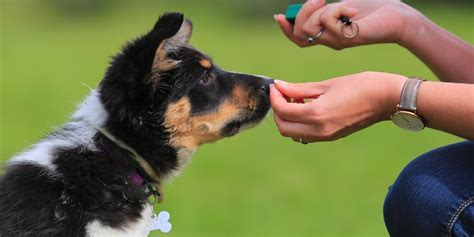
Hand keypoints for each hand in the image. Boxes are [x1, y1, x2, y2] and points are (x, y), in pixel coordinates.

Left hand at [270, 72, 405, 142]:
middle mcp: (319, 130)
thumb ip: (299, 88)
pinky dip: (299, 123)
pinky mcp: (331, 136)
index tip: (275, 86)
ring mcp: (326, 136)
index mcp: (317, 114)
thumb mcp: (327, 84)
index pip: (282, 111)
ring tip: (295, 99)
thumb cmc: (361, 85)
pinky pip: (306, 135)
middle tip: (282, 93)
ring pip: (293, 134)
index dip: (274, 97)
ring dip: (287, 118)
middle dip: (278, 111)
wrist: (388, 99)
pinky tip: (306, 107)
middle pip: (284, 128)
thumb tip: (279, 86)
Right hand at [274, 0, 420, 48]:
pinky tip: (353, 11)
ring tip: (340, 5)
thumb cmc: (372, 11)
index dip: (286, 29)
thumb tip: (308, 7)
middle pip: (300, 33)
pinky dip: (339, 9)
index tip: (279, 16)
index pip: (298, 38)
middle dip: (303, 12)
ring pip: (310, 28)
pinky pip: (329, 21)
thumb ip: (324, 10)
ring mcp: (337, 41)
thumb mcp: (341, 8)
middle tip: (319, 0)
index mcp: (326, 34)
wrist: (396, 17)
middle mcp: (329, 41)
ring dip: (320, 11)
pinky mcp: (346, 38)